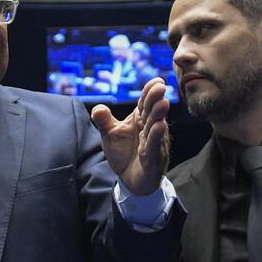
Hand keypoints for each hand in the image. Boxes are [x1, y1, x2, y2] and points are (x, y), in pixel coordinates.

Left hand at [90, 76, 169, 195]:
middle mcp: (149, 128)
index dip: (150, 92)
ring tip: (163, 103)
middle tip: (161, 88)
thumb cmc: (123, 153)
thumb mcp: (109, 135)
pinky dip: (156, 137)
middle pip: (152, 112)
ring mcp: (153, 143)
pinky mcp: (153, 159)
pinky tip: (160, 127)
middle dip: (156, 100)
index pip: (144, 103)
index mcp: (140, 119)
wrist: (129, 180)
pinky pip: (154, 146)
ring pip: (156, 127)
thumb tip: (97, 108)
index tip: (157, 81)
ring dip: (159, 116)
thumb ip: (103, 121)